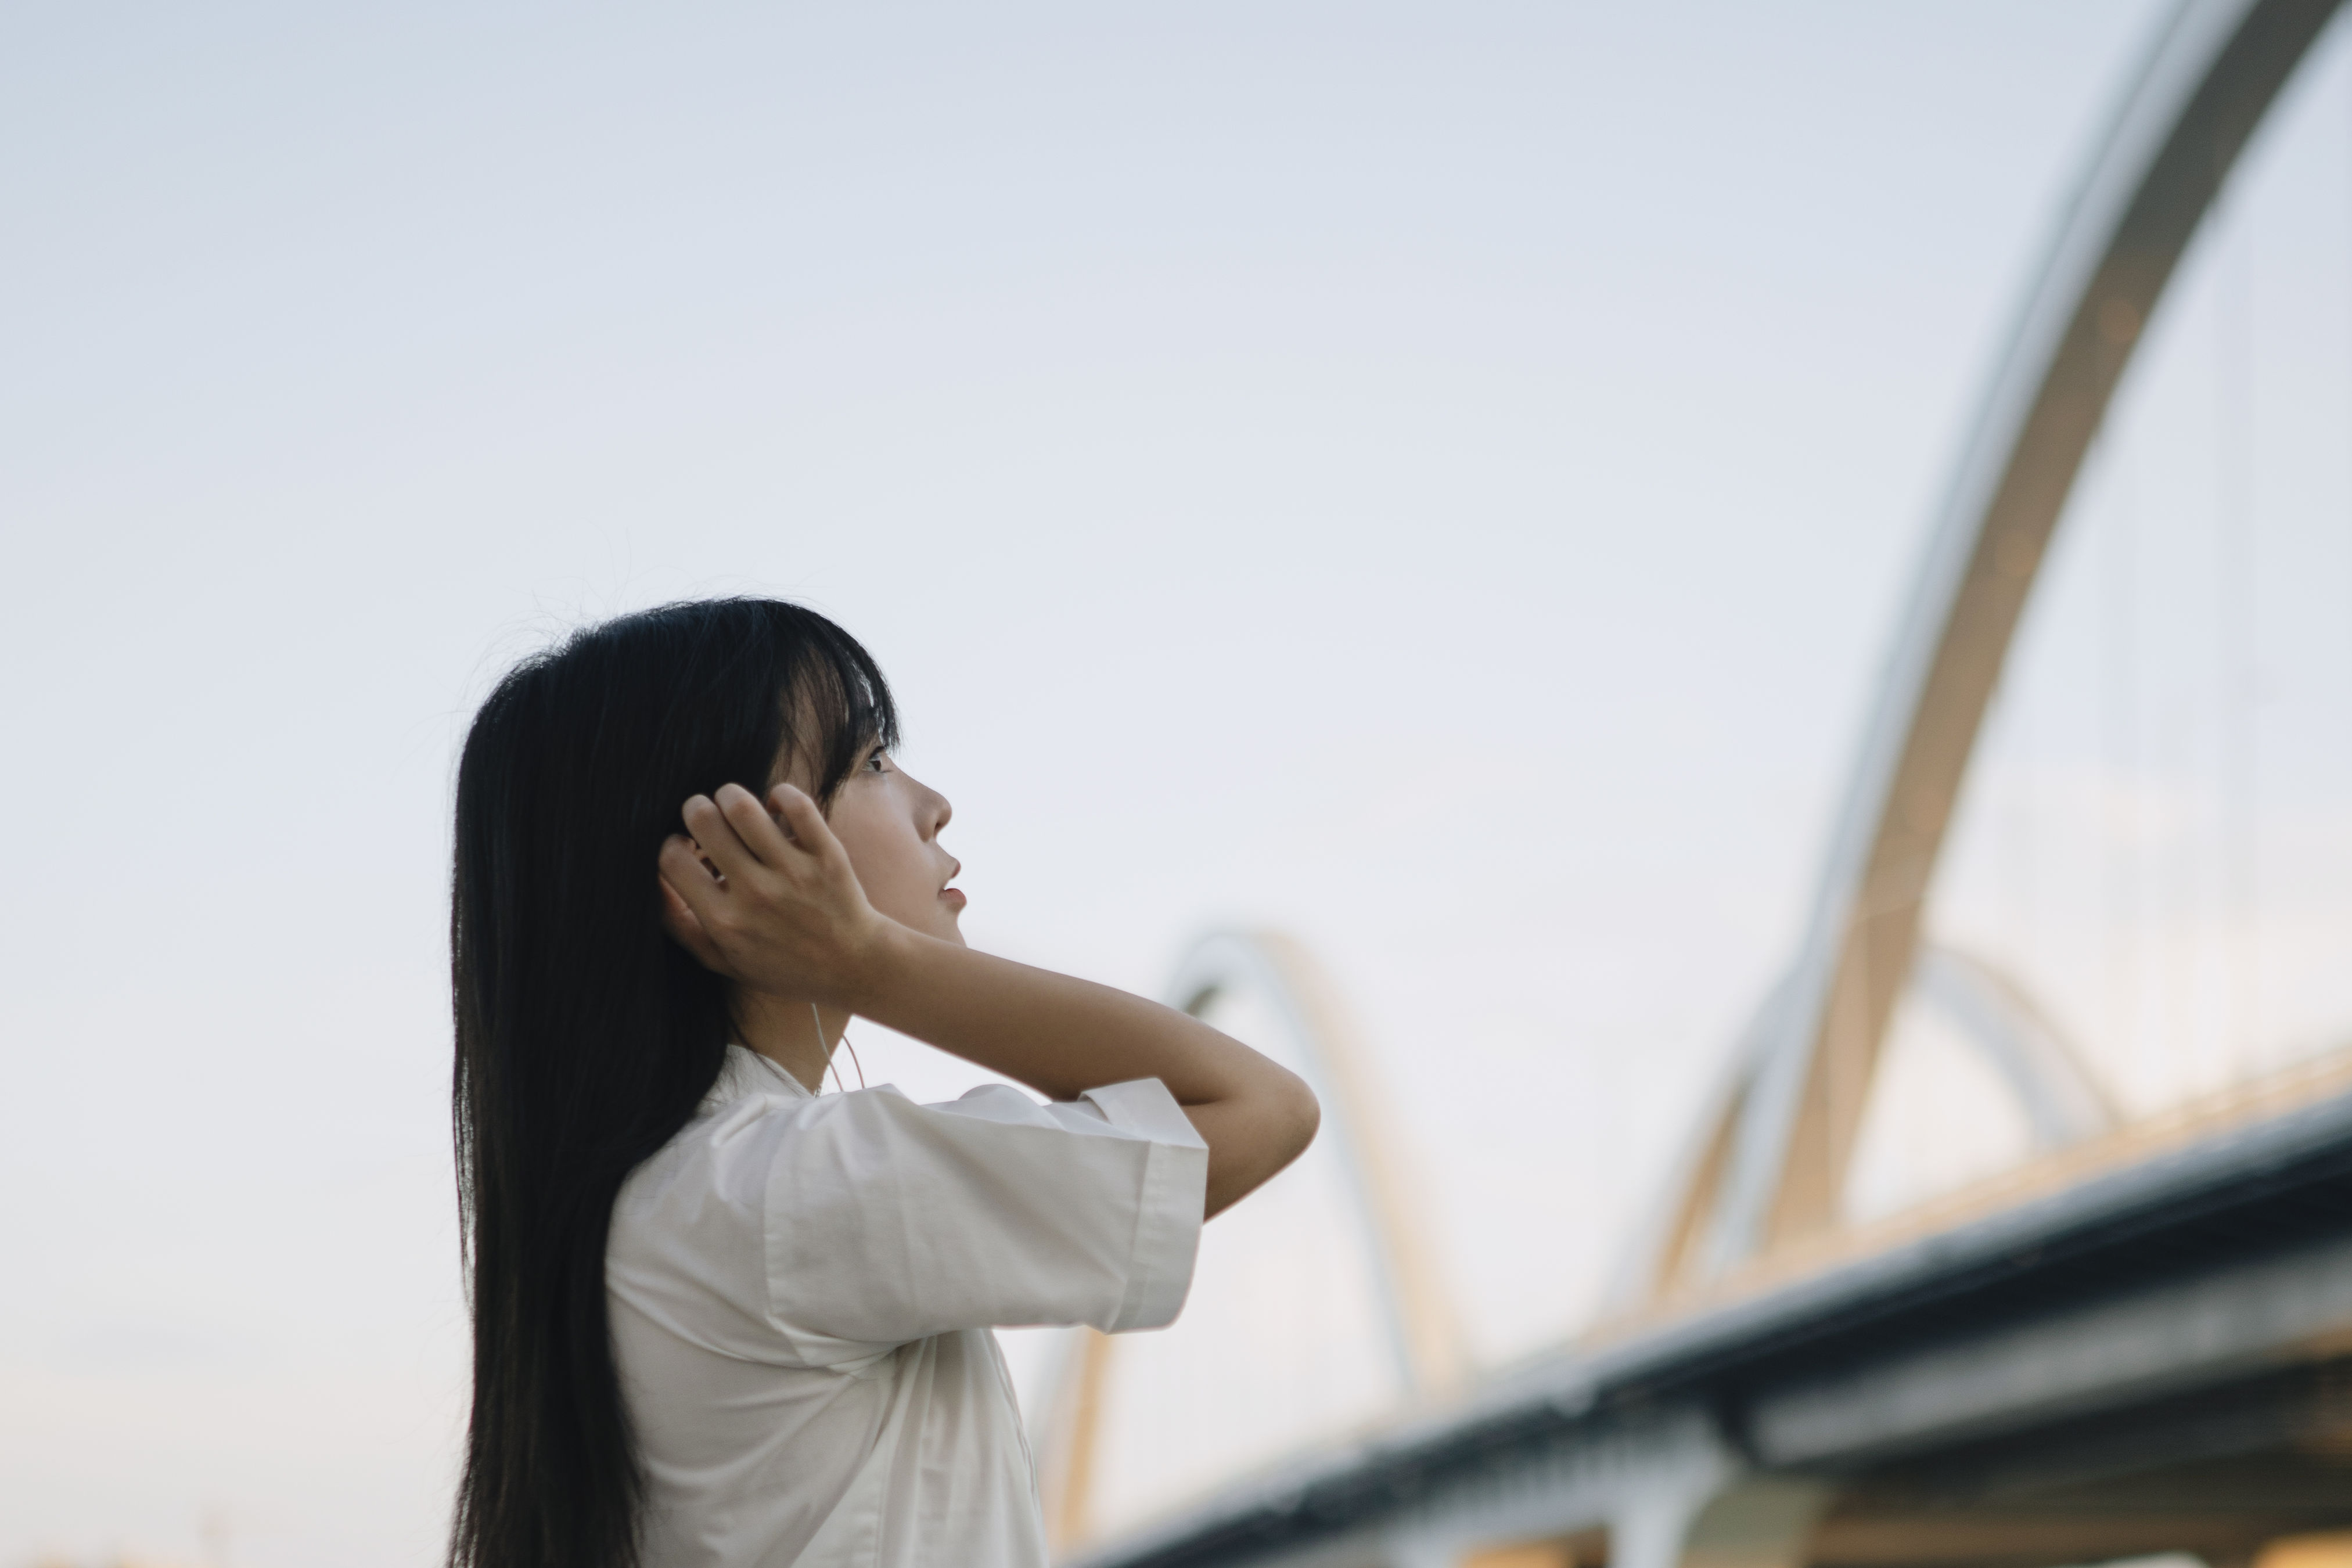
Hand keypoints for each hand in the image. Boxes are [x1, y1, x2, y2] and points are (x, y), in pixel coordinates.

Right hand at [656, 782, 893, 1006]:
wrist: (853, 965)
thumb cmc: (784, 964)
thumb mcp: (723, 960)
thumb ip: (681, 926)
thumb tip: (652, 884)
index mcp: (725, 920)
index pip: (672, 860)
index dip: (670, 845)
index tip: (684, 847)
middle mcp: (756, 893)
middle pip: (704, 821)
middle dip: (695, 809)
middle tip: (704, 816)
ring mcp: (793, 871)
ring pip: (744, 806)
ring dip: (730, 795)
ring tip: (733, 805)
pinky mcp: (826, 853)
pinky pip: (795, 803)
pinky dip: (779, 794)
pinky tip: (774, 807)